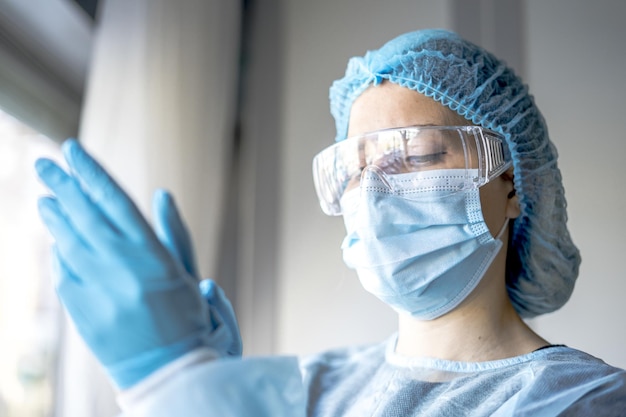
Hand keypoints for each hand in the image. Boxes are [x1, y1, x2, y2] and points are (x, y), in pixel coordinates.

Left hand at [36, 139, 233, 387]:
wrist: (171, 376)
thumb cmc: (190, 321)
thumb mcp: (189, 273)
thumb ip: (174, 232)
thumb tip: (160, 194)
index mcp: (153, 255)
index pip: (114, 200)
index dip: (90, 172)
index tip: (72, 149)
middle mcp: (121, 269)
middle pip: (84, 215)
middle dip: (62, 185)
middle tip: (45, 164)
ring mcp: (98, 291)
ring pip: (68, 241)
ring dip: (55, 215)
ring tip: (46, 196)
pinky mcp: (81, 312)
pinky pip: (63, 272)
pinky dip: (59, 251)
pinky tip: (58, 238)